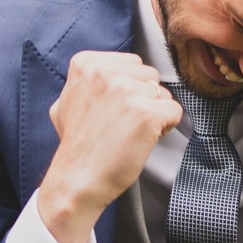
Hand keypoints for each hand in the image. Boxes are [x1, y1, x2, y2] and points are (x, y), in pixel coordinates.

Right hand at [37, 52, 183, 242]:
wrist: (78, 179)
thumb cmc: (77, 144)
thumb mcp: (68, 99)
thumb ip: (90, 80)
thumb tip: (112, 69)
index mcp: (87, 64)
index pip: (133, 63)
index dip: (130, 87)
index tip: (113, 109)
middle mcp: (106, 72)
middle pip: (150, 76)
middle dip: (144, 98)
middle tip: (123, 123)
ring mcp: (127, 91)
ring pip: (164, 94)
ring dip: (154, 114)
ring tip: (131, 132)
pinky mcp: (147, 113)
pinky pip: (175, 111)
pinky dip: (165, 128)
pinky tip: (144, 139)